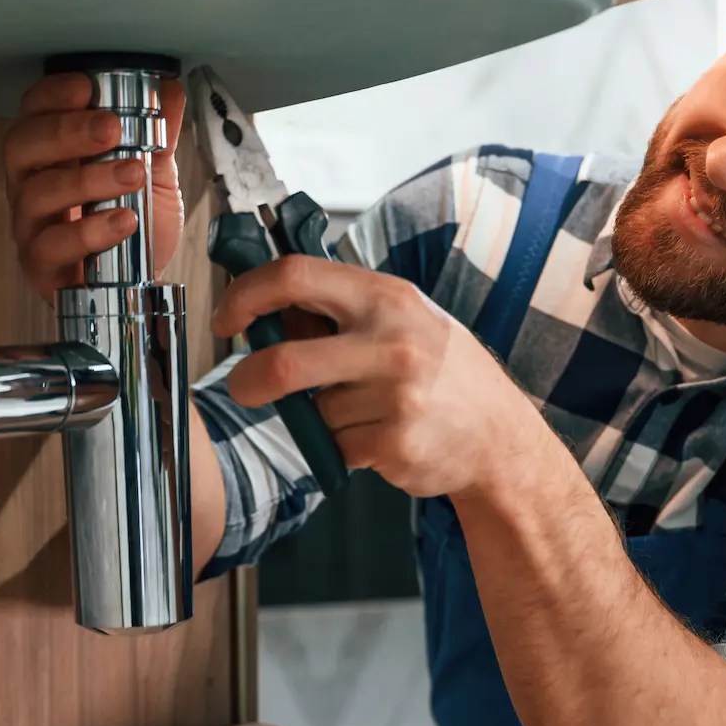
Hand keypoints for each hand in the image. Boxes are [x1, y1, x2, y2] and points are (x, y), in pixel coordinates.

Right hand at [3, 73, 187, 302]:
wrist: (140, 285)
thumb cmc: (133, 224)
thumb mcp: (153, 175)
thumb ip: (158, 135)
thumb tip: (169, 90)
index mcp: (51, 154)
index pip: (34, 112)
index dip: (52, 95)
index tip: (86, 87)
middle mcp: (30, 184)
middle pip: (22, 146)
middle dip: (65, 130)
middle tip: (111, 127)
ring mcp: (31, 226)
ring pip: (38, 194)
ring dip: (87, 179)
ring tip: (132, 173)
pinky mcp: (41, 267)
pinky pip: (52, 246)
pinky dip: (90, 232)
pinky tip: (124, 220)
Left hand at [213, 255, 546, 499]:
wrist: (499, 437)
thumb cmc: (443, 372)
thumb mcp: (400, 319)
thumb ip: (337, 311)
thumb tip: (264, 306)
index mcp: (386, 297)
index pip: (294, 276)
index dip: (245, 295)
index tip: (226, 318)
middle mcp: (392, 342)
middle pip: (284, 362)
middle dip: (248, 380)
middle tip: (243, 387)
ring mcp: (395, 396)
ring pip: (312, 412)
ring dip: (322, 418)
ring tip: (366, 412)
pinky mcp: (394, 443)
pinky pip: (335, 447)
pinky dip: (344, 448)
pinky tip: (381, 436)